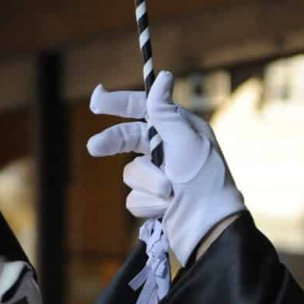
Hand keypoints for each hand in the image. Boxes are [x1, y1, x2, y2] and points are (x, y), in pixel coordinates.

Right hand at [87, 72, 244, 265]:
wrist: (210, 228)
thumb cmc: (204, 182)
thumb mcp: (186, 141)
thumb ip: (166, 111)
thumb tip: (162, 75)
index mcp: (181, 130)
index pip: (145, 109)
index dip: (119, 103)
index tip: (96, 100)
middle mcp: (170, 151)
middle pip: (128, 138)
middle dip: (112, 142)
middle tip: (94, 147)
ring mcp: (161, 177)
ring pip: (131, 173)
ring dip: (148, 184)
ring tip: (170, 194)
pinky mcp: (155, 202)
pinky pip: (134, 199)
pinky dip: (149, 205)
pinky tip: (167, 210)